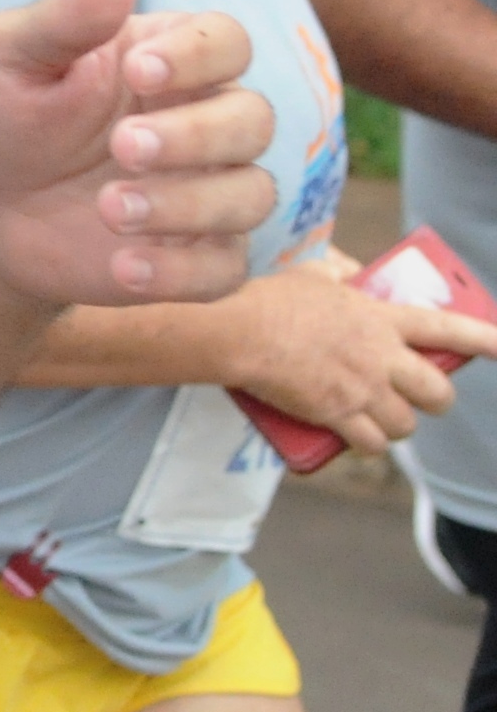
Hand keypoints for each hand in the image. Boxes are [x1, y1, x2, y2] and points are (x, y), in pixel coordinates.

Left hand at [0, 0, 279, 305]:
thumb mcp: (8, 58)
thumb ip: (63, 20)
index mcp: (166, 60)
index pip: (228, 41)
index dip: (199, 54)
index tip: (139, 70)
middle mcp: (203, 121)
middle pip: (253, 118)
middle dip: (194, 135)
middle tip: (121, 146)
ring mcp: (207, 191)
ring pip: (252, 194)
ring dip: (187, 204)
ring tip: (108, 207)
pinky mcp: (198, 257)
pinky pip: (225, 268)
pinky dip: (178, 271)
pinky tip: (119, 264)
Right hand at [225, 258, 496, 456]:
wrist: (239, 334)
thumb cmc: (269, 299)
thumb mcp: (309, 273)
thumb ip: (338, 268)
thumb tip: (350, 267)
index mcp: (380, 319)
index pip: (447, 328)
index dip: (484, 339)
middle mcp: (382, 357)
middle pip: (437, 393)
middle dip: (435, 400)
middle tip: (418, 398)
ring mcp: (363, 390)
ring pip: (406, 424)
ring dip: (395, 425)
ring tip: (376, 418)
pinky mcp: (338, 415)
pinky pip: (372, 445)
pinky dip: (368, 445)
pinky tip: (355, 438)